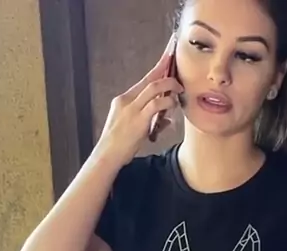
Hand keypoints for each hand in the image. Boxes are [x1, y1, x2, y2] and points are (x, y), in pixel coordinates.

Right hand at [96, 36, 182, 167]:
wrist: (107, 155)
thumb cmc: (120, 146)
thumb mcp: (134, 129)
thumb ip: (151, 121)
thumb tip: (167, 120)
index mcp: (123, 100)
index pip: (143, 81)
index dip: (157, 69)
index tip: (167, 59)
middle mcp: (126, 100)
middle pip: (149, 79)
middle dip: (164, 68)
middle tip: (176, 64)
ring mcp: (132, 109)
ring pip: (153, 87)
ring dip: (169, 85)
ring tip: (179, 89)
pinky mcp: (138, 119)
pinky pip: (156, 104)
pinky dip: (167, 101)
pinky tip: (173, 102)